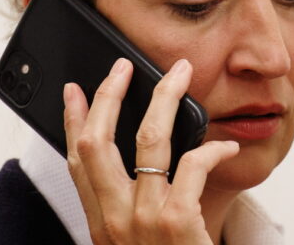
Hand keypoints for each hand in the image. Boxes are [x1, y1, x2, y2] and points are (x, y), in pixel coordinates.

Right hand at [63, 58, 238, 244]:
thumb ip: (123, 211)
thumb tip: (133, 164)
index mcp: (99, 224)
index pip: (76, 159)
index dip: (72, 120)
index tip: (73, 92)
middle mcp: (113, 219)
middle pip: (98, 140)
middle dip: (108, 96)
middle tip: (120, 68)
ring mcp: (144, 220)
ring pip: (147, 139)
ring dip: (163, 99)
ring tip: (177, 76)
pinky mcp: (178, 224)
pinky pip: (191, 166)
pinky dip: (210, 149)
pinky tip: (221, 144)